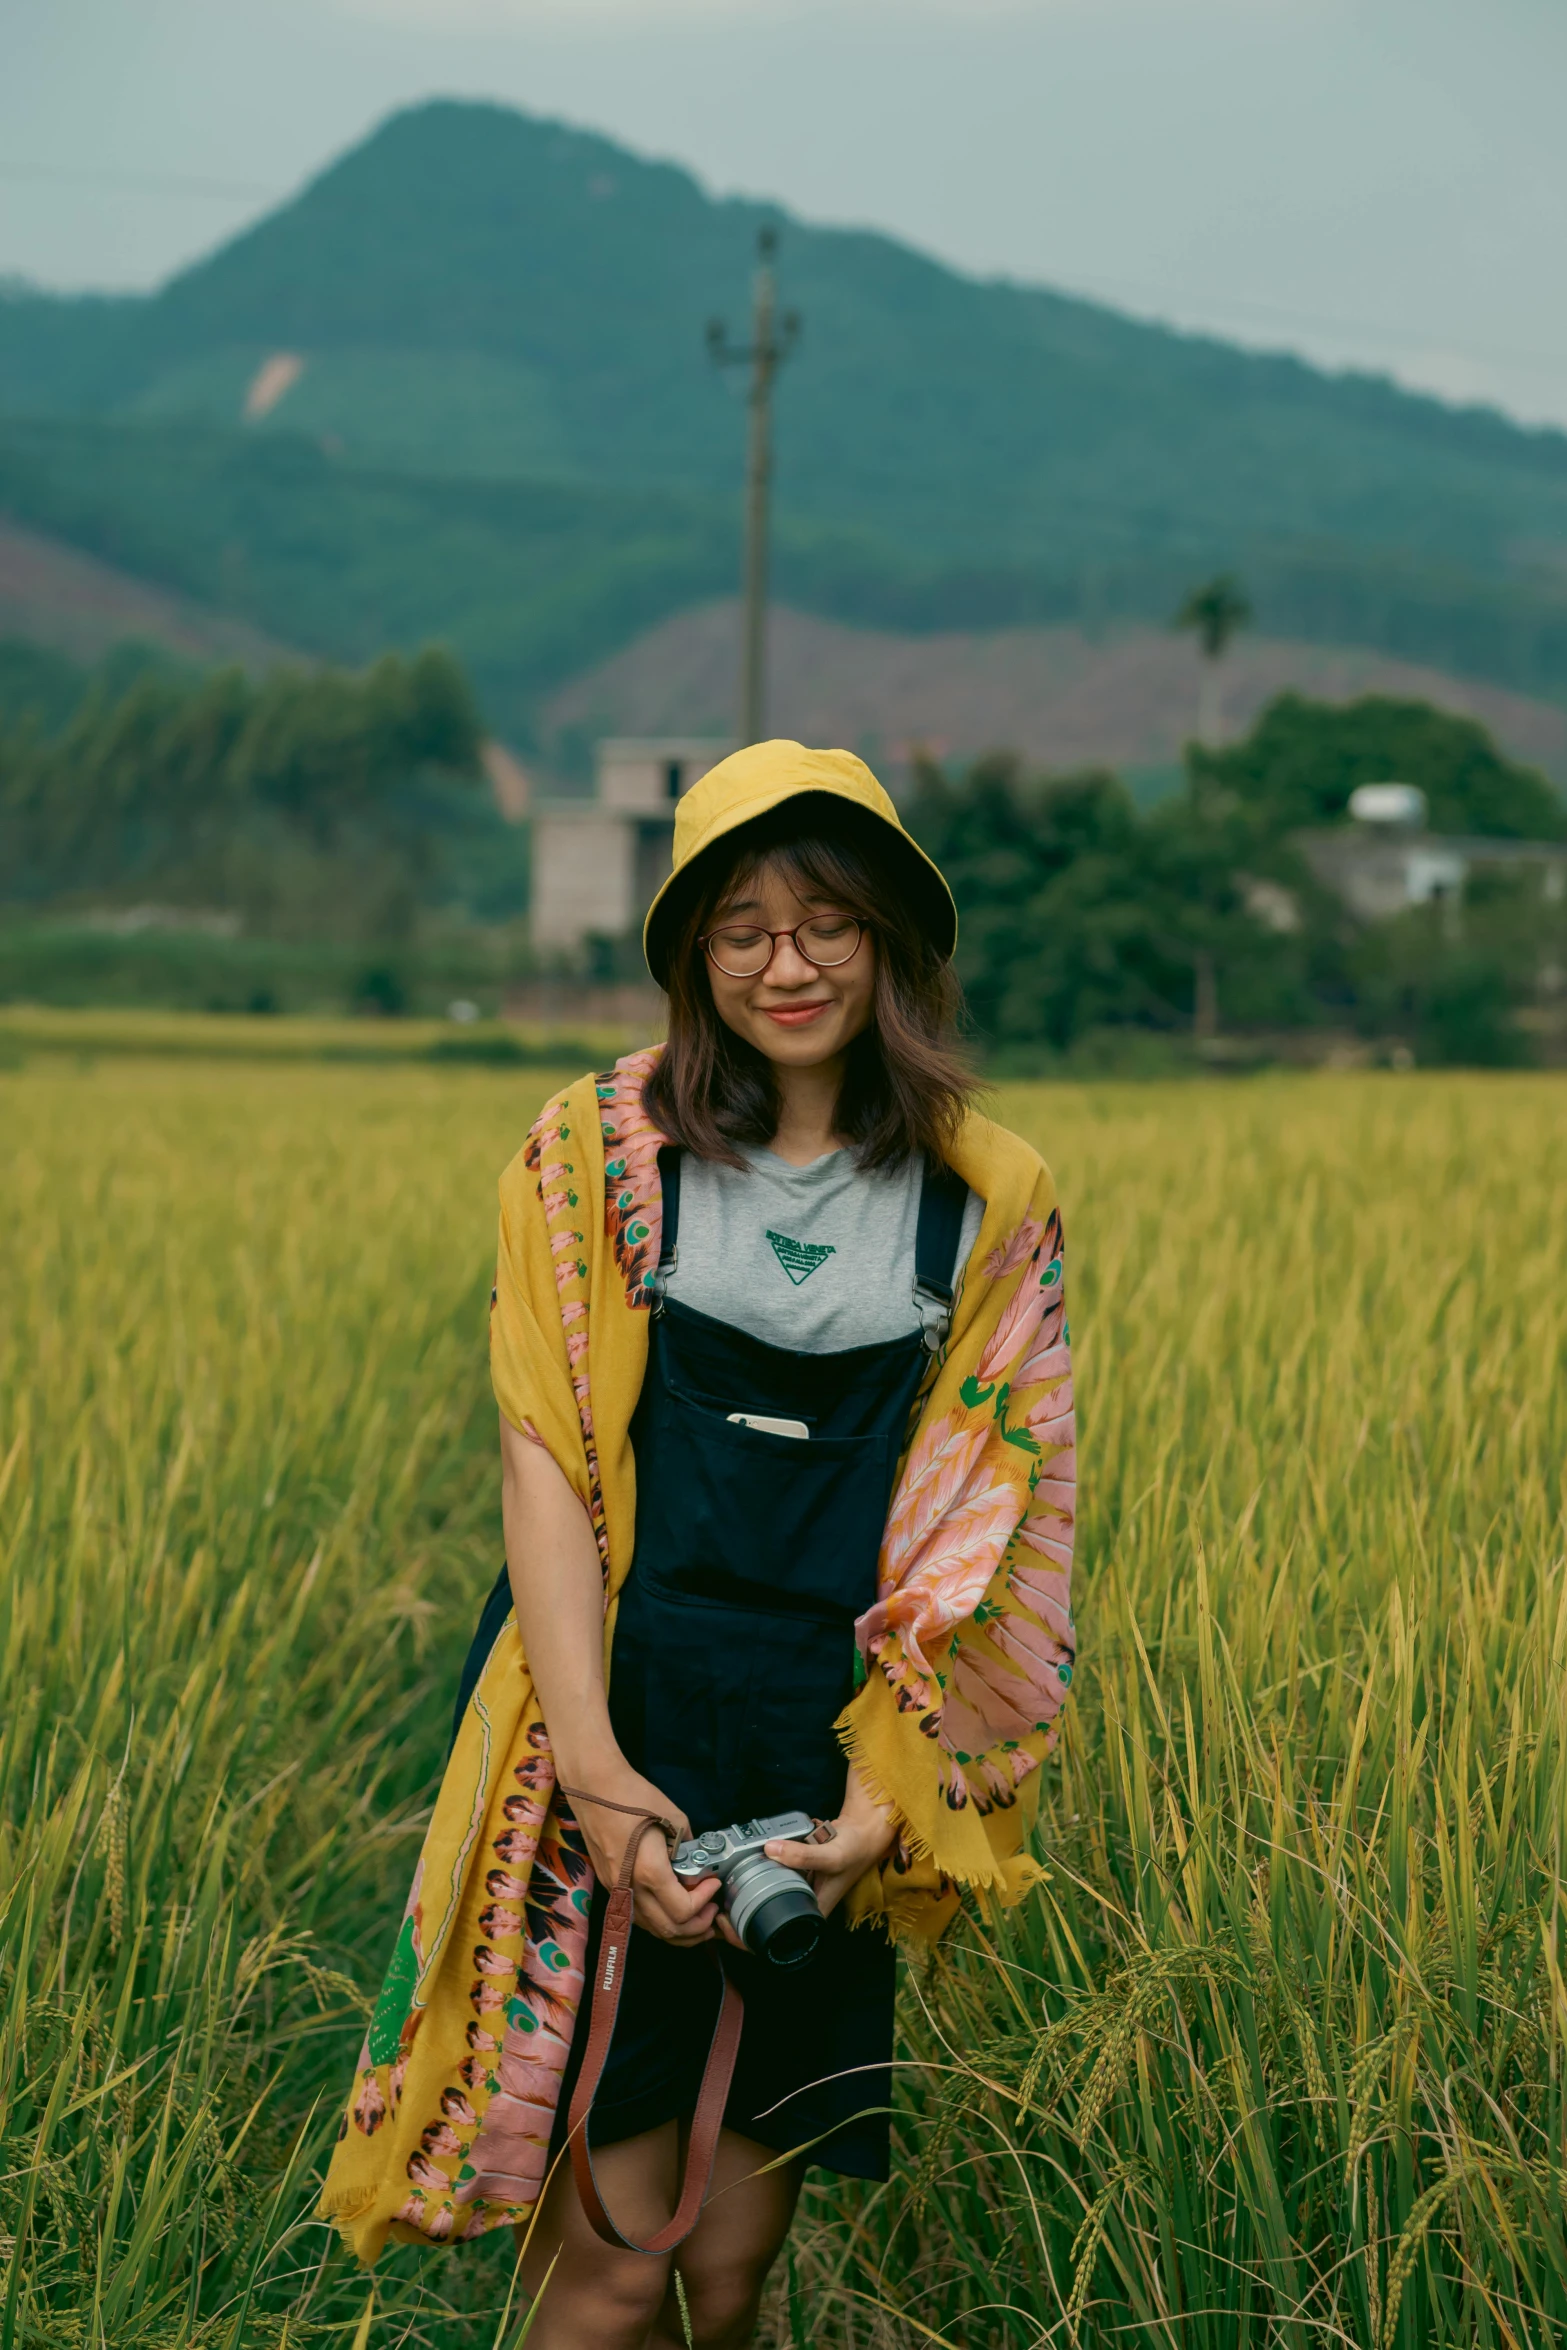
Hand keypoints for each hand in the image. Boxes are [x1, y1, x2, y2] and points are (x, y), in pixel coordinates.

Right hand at [563, 1762, 720, 1946]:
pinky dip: (658, 1920)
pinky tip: (670, 1907)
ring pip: (651, 1929)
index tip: (713, 1883)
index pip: (683, 1910)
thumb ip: (688, 1847)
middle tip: (711, 1912)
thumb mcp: (674, 1817)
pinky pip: (637, 1917)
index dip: (704, 1902)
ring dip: (677, 1930)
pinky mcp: (608, 1886)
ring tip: (696, 1917)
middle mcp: (630, 1889)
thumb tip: (696, 1865)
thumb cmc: (632, 1796)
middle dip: (696, 1927)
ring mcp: (615, 1890)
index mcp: (649, 1871)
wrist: (592, 1787)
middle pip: (668, 1930)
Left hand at [715, 1768, 897, 1945]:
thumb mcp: (831, 1854)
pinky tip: (736, 1873)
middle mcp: (799, 1909)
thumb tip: (771, 1849)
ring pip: (761, 1907)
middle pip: (761, 1927)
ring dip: (739, 1903)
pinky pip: (766, 1885)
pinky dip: (751, 1882)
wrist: (863, 1833)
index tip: (725, 1924)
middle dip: (734, 1922)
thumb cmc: (854, 1850)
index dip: (744, 1940)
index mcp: (808, 1916)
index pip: (772, 1941)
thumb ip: (803, 1854)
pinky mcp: (790, 1877)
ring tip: (718, 1893)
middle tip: (714, 1906)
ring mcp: (793, 1894)